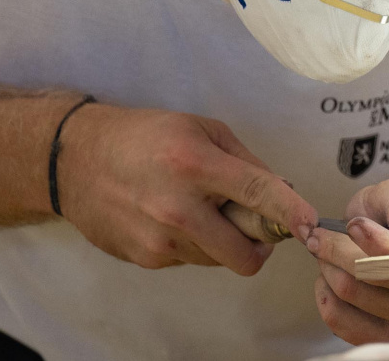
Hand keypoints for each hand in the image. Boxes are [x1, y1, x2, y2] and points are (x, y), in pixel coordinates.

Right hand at [57, 103, 317, 274]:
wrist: (77, 161)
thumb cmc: (146, 135)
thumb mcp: (199, 128)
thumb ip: (244, 161)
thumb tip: (283, 191)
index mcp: (194, 164)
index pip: (256, 192)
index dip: (290, 211)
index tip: (312, 226)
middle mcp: (178, 208)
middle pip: (244, 254)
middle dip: (259, 245)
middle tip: (252, 223)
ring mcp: (160, 240)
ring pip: (219, 260)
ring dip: (223, 241)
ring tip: (200, 209)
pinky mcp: (146, 259)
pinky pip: (192, 261)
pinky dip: (196, 244)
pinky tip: (173, 217)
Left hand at [307, 179, 388, 344]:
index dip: (377, 243)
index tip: (354, 224)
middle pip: (373, 277)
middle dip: (338, 249)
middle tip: (321, 234)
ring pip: (350, 292)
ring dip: (328, 265)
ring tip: (326, 249)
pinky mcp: (383, 338)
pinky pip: (337, 318)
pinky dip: (324, 290)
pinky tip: (332, 275)